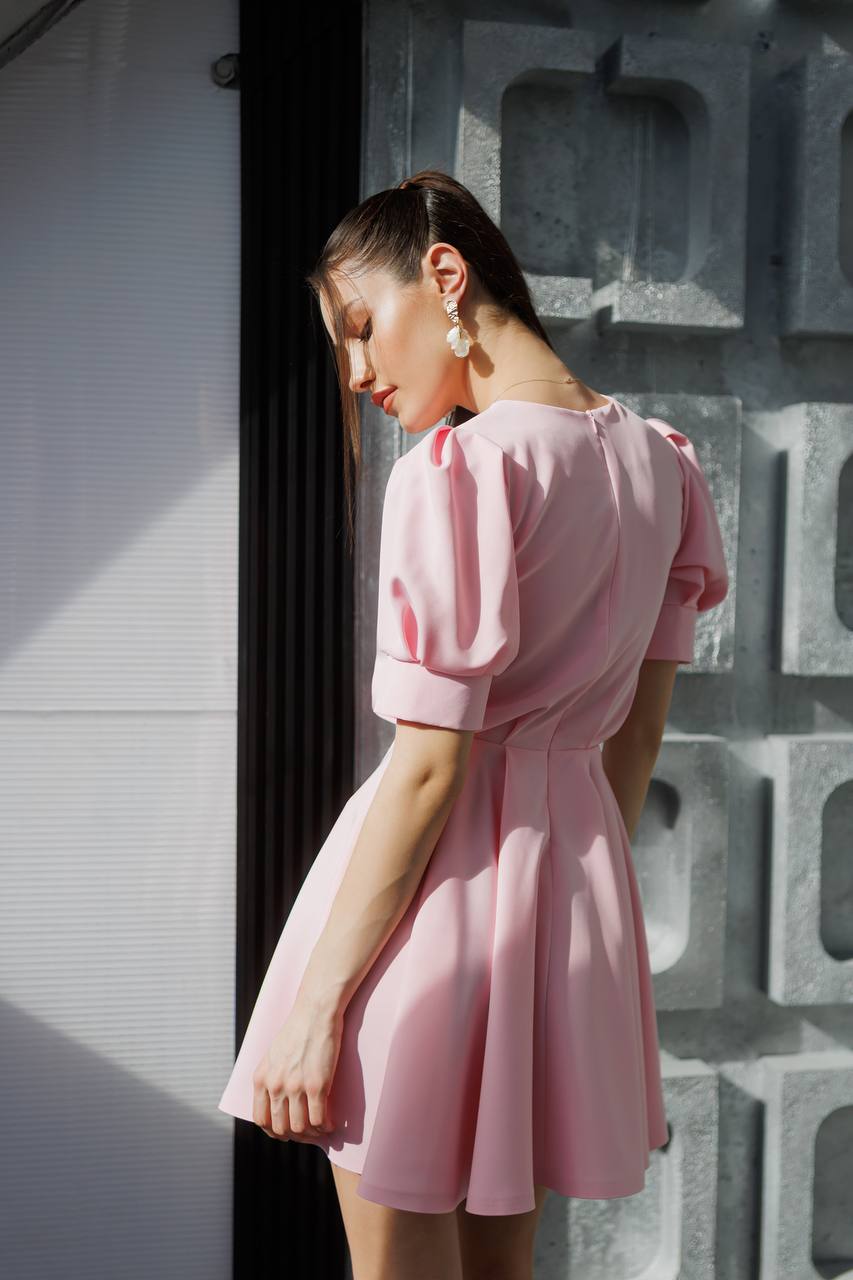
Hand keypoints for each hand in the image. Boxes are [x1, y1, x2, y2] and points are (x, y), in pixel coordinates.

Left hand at [252, 996, 342, 1141]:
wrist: (315, 1013)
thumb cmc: (297, 1030)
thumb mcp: (272, 1055)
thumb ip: (270, 1077)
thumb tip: (274, 1099)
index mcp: (261, 1078)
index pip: (261, 1119)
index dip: (274, 1131)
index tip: (286, 1131)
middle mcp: (275, 1085)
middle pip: (280, 1128)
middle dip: (294, 1135)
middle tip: (306, 1132)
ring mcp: (296, 1087)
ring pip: (300, 1128)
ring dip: (311, 1133)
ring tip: (320, 1128)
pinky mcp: (317, 1085)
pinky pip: (318, 1120)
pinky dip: (324, 1126)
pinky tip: (330, 1122)